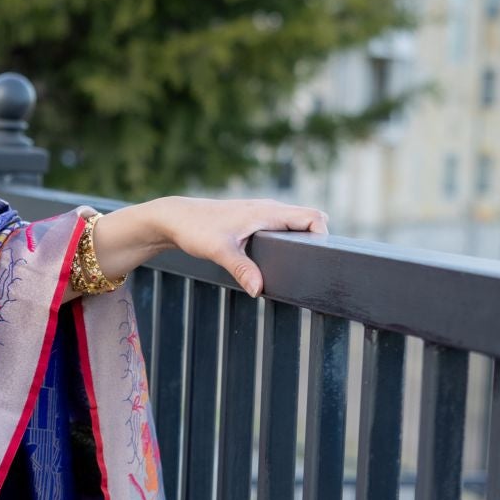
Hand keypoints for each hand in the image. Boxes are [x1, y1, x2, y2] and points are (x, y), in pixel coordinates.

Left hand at [155, 195, 327, 296]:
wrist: (176, 219)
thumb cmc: (196, 229)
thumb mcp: (219, 251)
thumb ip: (241, 269)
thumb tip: (258, 290)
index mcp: (268, 212)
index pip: (312, 217)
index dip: (323, 235)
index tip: (318, 257)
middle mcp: (269, 209)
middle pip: (310, 219)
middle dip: (318, 239)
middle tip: (312, 265)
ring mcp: (263, 213)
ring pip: (296, 222)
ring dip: (304, 238)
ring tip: (302, 264)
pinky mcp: (255, 220)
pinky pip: (283, 226)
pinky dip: (290, 238)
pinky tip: (282, 258)